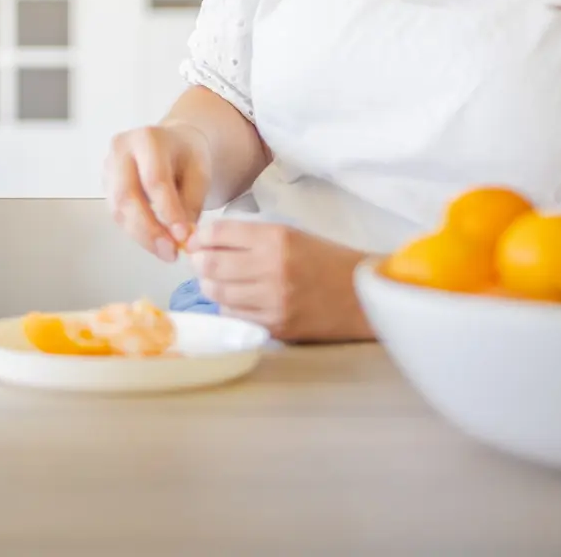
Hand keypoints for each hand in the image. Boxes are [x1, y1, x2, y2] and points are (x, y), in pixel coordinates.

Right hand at [104, 122, 210, 261]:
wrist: (172, 144)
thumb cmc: (187, 156)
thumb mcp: (200, 173)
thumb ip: (191, 202)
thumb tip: (181, 236)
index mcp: (148, 138)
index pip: (154, 179)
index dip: (167, 210)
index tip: (183, 235)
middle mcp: (121, 149)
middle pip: (127, 195)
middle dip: (149, 229)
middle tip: (170, 252)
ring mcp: (108, 166)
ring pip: (118, 209)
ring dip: (141, 236)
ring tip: (165, 252)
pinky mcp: (105, 184)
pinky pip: (117, 213)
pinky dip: (136, 232)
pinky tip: (154, 241)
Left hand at [186, 220, 371, 342]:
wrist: (362, 295)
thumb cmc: (325, 260)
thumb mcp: (290, 235)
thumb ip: (250, 238)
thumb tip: (205, 242)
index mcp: (277, 238)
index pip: (219, 233)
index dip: (201, 237)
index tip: (198, 241)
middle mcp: (272, 269)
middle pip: (210, 265)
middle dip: (200, 262)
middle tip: (204, 262)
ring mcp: (273, 301)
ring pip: (217, 293)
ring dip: (212, 286)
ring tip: (221, 280)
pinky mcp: (275, 326)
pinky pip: (234, 315)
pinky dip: (230, 306)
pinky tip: (240, 299)